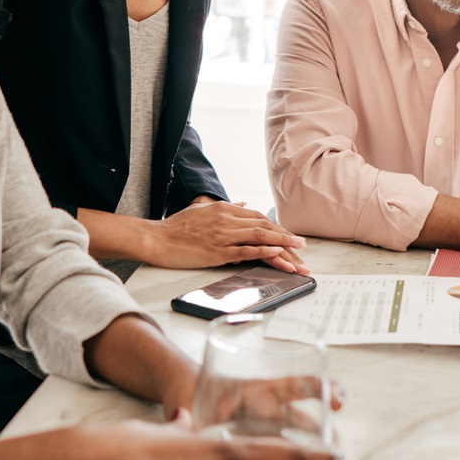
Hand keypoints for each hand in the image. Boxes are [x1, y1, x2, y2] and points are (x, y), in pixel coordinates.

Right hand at [148, 200, 308, 273]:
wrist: (156, 238)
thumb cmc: (176, 227)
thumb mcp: (201, 210)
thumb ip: (224, 207)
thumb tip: (242, 204)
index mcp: (224, 209)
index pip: (258, 218)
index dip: (277, 227)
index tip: (291, 236)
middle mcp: (226, 219)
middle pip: (264, 227)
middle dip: (286, 237)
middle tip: (303, 246)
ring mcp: (222, 235)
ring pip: (260, 238)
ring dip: (282, 246)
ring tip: (299, 254)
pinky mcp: (216, 251)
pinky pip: (245, 251)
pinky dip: (263, 252)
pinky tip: (277, 254)